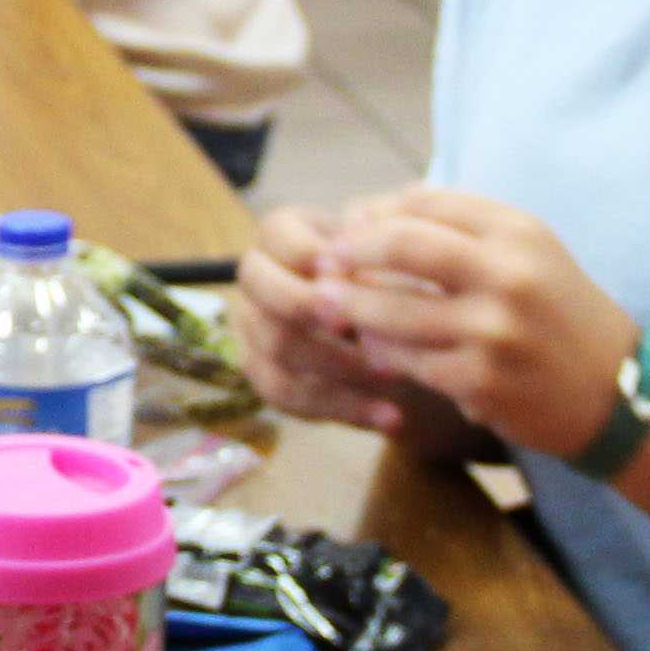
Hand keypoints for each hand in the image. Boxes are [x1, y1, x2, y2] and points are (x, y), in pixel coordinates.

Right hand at [229, 205, 425, 431]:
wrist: (395, 316)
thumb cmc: (392, 271)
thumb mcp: (391, 254)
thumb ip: (382, 259)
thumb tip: (374, 284)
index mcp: (279, 234)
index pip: (281, 240)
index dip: (320, 260)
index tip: (364, 278)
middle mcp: (255, 277)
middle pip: (264, 294)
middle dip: (317, 312)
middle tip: (371, 329)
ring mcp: (251, 326)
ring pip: (276, 349)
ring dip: (340, 367)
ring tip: (398, 378)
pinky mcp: (262, 372)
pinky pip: (288, 396)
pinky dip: (343, 408)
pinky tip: (392, 417)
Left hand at [291, 191, 639, 462]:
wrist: (615, 393)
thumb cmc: (559, 315)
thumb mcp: (529, 254)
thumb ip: (463, 227)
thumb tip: (378, 208)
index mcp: (519, 232)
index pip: (425, 202)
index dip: (377, 213)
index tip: (351, 227)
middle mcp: (508, 274)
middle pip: (402, 244)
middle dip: (352, 252)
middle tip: (325, 262)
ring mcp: (494, 330)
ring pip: (391, 310)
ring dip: (353, 308)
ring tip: (333, 307)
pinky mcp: (480, 381)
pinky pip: (406, 361)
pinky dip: (381, 353)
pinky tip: (370, 350)